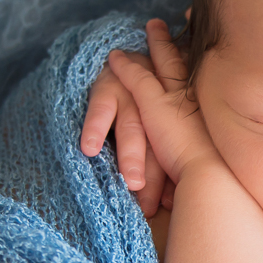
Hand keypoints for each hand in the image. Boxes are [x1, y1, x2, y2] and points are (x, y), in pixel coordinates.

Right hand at [80, 52, 175, 215]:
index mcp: (171, 119)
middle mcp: (155, 105)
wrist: (126, 56)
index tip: (168, 207)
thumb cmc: (143, 105)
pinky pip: (101, 108)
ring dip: (132, 157)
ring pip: (133, 128)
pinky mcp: (107, 85)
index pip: (173, 155)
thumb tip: (168, 204)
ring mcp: (132, 94)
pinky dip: (96, 128)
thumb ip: (162, 163)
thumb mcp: (157, 129)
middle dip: (156, 175)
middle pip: (158, 145)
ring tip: (131, 183)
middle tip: (152, 205)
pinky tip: (89, 149)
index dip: (170, 182)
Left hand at [106, 19, 221, 184]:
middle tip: (187, 14)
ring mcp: (176, 97)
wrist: (212, 177)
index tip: (204, 45)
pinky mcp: (154, 105)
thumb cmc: (220, 178)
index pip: (207, 80)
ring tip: (153, 24)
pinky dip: (126, 66)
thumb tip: (216, 162)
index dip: (205, 61)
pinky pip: (136, 78)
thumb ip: (212, 152)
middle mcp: (198, 97)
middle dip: (188, 40)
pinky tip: (114, 56)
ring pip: (164, 62)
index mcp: (212, 111)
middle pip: (191, 62)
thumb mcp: (221, 159)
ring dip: (158, 42)